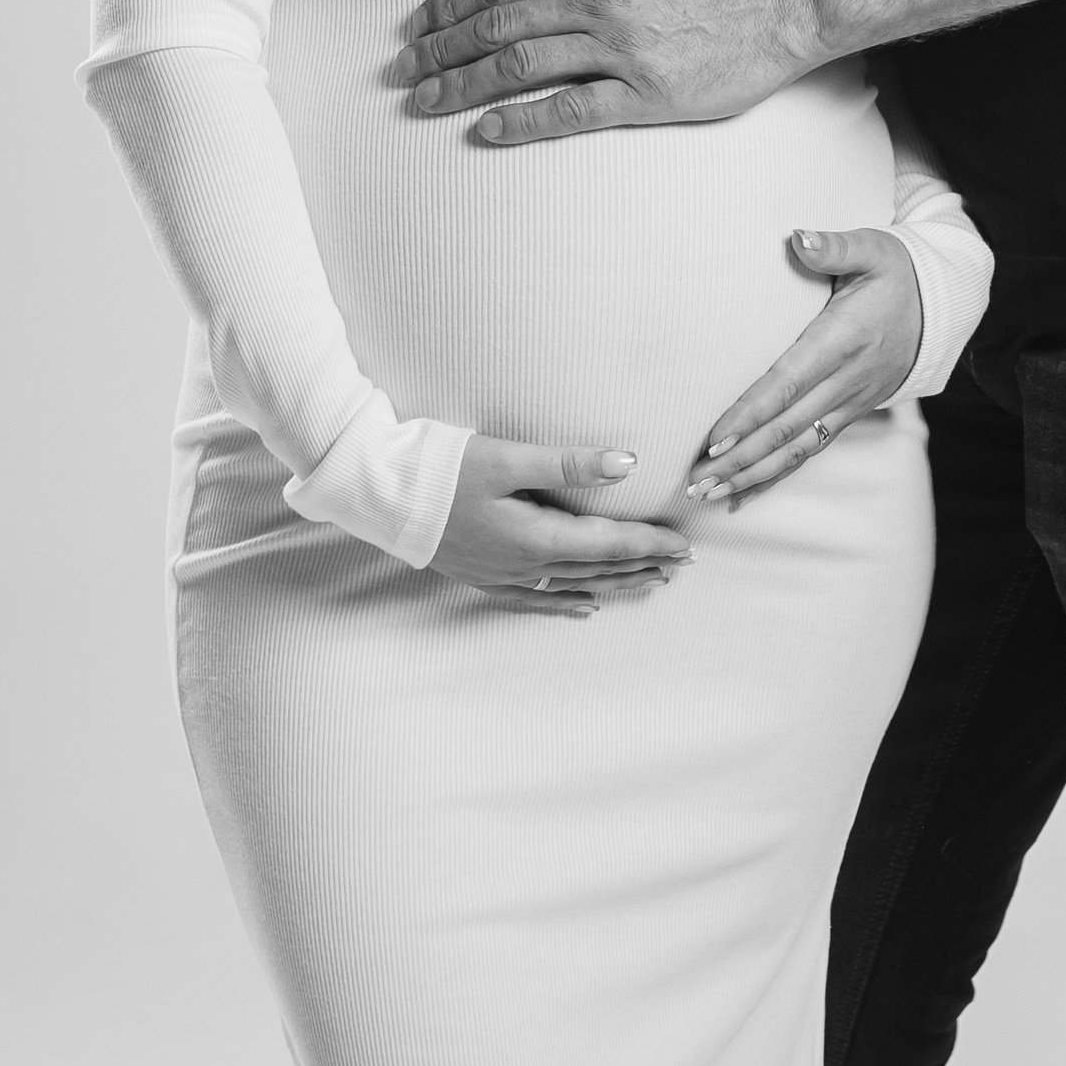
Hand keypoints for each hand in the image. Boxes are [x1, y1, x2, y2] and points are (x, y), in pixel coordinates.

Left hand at [391, 0, 819, 144]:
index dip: (449, 6)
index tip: (416, 26)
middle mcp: (599, 0)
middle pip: (498, 25)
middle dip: (440, 50)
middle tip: (402, 72)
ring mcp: (622, 49)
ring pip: (523, 66)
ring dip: (464, 85)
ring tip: (424, 102)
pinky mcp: (649, 94)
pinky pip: (572, 109)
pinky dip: (523, 121)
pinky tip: (486, 131)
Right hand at [428, 435, 691, 615]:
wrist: (382, 495)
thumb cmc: (443, 469)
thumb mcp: (508, 458)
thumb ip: (570, 463)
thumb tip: (627, 463)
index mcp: (536, 537)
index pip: (608, 544)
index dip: (649, 544)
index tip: (683, 545)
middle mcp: (524, 565)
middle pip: (596, 569)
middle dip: (641, 566)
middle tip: (680, 565)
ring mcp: (502, 576)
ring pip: (573, 586)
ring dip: (615, 584)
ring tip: (649, 583)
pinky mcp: (482, 576)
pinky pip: (536, 598)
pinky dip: (566, 602)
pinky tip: (585, 606)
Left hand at [685, 228, 921, 503]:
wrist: (941, 306)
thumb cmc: (898, 272)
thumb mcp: (873, 248)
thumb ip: (834, 247)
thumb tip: (798, 238)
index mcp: (842, 339)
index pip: (788, 384)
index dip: (750, 414)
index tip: (715, 440)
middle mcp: (846, 379)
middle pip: (786, 428)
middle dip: (740, 459)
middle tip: (695, 480)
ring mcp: (850, 402)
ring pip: (797, 448)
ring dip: (752, 475)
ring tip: (709, 494)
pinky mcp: (850, 412)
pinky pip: (812, 450)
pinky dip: (777, 475)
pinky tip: (745, 493)